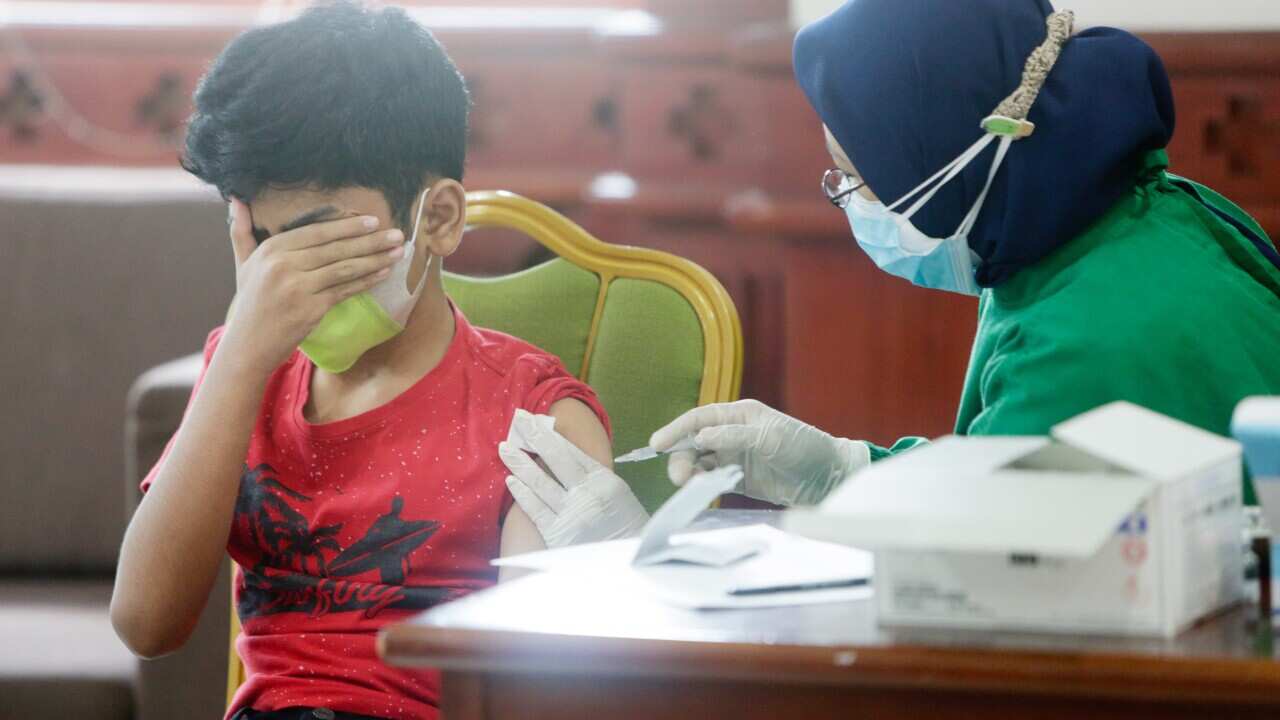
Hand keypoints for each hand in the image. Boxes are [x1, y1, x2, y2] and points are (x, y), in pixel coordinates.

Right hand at [220, 198, 405, 373]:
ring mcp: (298, 288)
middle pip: (335, 248)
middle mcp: (283, 265)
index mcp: (271, 249)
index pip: (317, 232)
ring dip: (376, 259)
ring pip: (344, 268)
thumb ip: (242, 232)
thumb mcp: (243, 264)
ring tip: (398, 252)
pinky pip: (345, 290)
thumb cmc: (250, 303)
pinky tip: (384, 273)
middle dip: (370, 240)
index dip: (347, 226)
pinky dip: (367, 281)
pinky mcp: (312, 309)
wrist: (248, 345)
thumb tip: (235, 199)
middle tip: (397, 234)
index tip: (372, 221)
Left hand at [500, 410, 647, 547]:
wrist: (628, 563)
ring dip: (520, 463)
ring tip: (504, 447)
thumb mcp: (618, 495)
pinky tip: (511, 480)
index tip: (534, 420)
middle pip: (555, 459)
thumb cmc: (624, 527)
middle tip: (517, 419)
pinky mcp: (558, 535)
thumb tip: (567, 455)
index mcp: (604, 480)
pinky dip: (522, 493)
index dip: (550, 434)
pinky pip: (535, 509)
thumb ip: (595, 477)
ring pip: (540, 482)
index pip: (571, 451)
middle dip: (535, 437)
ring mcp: (571, 514)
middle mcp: (587, 493)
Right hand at [649, 399, 869, 506]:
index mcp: (739, 415)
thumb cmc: (804, 447)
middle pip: (694, 443)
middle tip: (679, 477)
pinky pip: (712, 481)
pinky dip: (703, 486)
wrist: (829, 477)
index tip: (657, 444)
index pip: (699, 418)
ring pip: (700, 464)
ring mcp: (734, 458)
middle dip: (681, 457)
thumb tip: (701, 436)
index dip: (676, 430)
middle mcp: (732, 434)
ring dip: (690, 473)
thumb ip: (734, 435)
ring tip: (692, 486)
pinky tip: (703, 492)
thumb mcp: (770, 436)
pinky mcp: (739, 480)